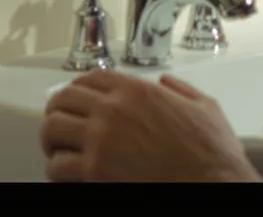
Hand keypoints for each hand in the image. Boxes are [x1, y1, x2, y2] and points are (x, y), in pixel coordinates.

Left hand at [40, 70, 262, 182]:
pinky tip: (64, 172)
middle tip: (60, 121)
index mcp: (137, 90)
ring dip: (51, 137)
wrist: (211, 184)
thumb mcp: (205, 106)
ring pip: (53, 128)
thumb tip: (167, 83)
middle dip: (58, 109)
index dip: (78, 86)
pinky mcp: (95, 170)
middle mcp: (113, 109)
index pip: (90, 77)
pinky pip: (58, 165)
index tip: (75, 96)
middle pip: (64, 98)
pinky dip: (56, 168)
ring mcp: (101, 139)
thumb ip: (182, 89)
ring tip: (56, 147)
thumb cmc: (212, 152)